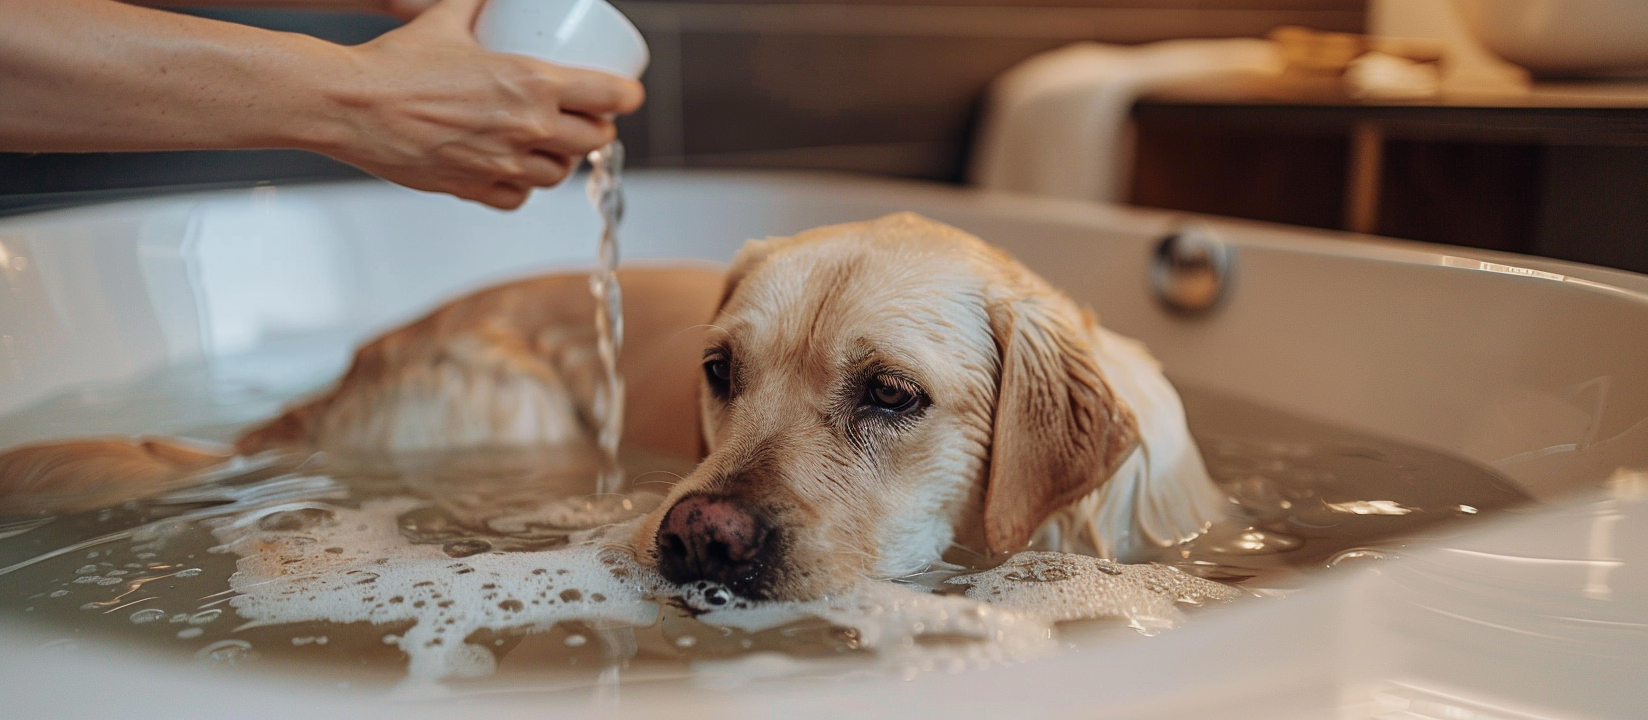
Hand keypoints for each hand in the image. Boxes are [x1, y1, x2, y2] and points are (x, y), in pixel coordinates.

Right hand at [320, 0, 644, 208]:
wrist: (350, 105)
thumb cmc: (395, 64)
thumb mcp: (447, 17)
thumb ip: (477, 2)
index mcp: (532, 84)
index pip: (610, 97)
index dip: (626, 96)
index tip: (626, 94)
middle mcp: (527, 129)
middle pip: (594, 139)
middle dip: (597, 128)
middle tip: (587, 117)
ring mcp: (503, 164)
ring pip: (560, 173)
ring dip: (563, 159)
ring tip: (554, 144)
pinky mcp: (475, 189)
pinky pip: (519, 197)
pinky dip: (525, 185)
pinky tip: (517, 169)